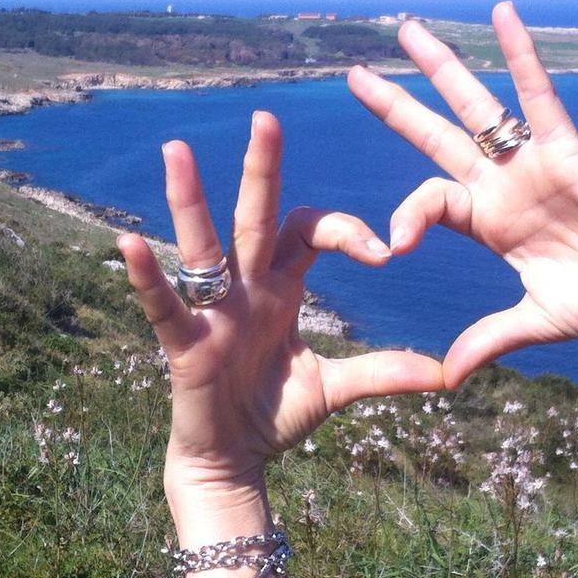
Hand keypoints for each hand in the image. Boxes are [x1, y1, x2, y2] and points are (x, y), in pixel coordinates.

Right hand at [118, 112, 442, 500]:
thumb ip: (383, 373)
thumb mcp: (335, 389)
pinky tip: (130, 243)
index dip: (344, 229)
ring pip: (202, 246)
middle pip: (254, 218)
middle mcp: (246, 288)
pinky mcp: (185, 343)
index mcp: (282, 287)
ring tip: (177, 150)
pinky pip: (164, 304)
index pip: (309, 232)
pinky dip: (148, 276)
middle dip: (260, 171)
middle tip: (267, 118)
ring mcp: (212, 311)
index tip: (383, 252)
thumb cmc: (276, 415)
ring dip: (189, 200)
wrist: (234, 458)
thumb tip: (447, 374)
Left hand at [349, 1, 577, 388]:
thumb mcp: (534, 321)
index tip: (391, 245)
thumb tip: (446, 377)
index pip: (429, 201)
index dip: (406, 216)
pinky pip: (538, 95)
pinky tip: (501, 15)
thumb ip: (488, 339)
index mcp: (488, 220)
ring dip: (441, 68)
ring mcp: (529, 161)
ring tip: (406, 31)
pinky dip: (520, 55)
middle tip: (354, 77)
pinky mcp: (565, 148)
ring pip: (475, 106)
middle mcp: (501, 183)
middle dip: (397, 107)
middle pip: (436, 136)